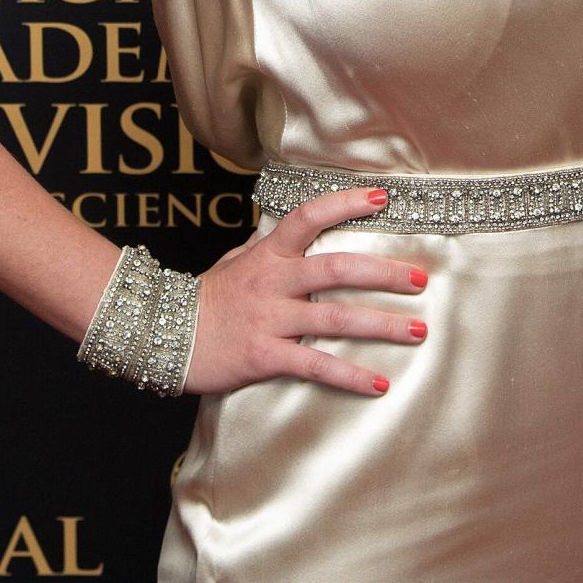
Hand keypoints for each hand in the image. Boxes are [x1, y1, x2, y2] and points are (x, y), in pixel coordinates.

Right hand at [183, 185, 428, 396]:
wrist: (162, 335)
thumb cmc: (205, 299)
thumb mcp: (235, 262)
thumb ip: (267, 250)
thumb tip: (295, 233)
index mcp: (267, 254)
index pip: (308, 217)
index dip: (345, 204)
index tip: (382, 198)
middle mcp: (273, 281)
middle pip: (336, 270)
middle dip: (384, 273)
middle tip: (421, 278)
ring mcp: (269, 318)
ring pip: (335, 319)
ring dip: (381, 325)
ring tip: (418, 331)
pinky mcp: (264, 355)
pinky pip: (315, 366)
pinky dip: (349, 376)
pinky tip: (378, 384)